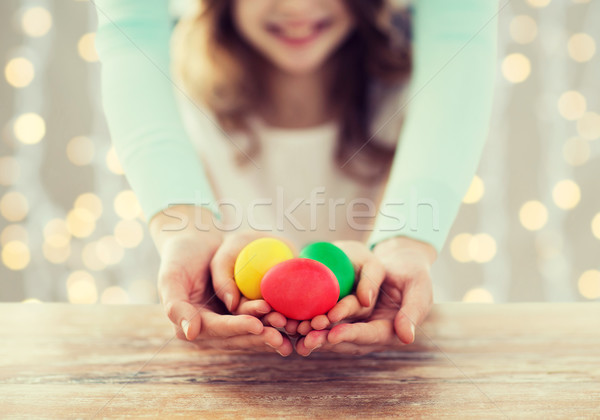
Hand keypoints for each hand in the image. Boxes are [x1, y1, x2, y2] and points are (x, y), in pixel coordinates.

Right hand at [150, 205, 291, 355]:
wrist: (195, 243)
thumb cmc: (180, 257)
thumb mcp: (171, 277)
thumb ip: (175, 306)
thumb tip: (189, 334)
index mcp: (191, 325)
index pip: (217, 329)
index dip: (237, 328)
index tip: (257, 325)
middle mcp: (209, 330)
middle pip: (237, 337)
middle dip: (259, 337)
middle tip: (281, 336)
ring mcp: (226, 324)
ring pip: (251, 332)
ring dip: (270, 333)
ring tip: (290, 330)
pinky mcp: (240, 315)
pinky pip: (259, 320)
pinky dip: (274, 321)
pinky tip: (293, 322)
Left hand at [295, 236, 435, 355]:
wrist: (401, 263)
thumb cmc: (414, 274)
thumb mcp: (419, 288)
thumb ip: (413, 311)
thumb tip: (406, 337)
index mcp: (391, 331)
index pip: (370, 335)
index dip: (352, 335)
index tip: (333, 334)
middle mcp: (371, 332)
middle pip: (346, 339)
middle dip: (326, 339)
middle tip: (306, 337)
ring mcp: (356, 324)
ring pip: (333, 331)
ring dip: (314, 333)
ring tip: (295, 331)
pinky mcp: (344, 314)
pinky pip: (327, 319)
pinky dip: (311, 320)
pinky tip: (294, 319)